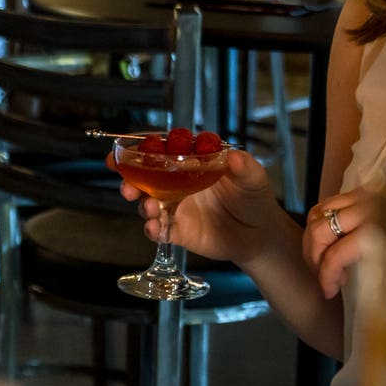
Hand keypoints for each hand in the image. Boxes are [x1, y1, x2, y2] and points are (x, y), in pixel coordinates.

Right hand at [123, 147, 280, 263]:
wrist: (258, 235)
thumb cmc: (253, 198)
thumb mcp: (253, 178)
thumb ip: (244, 166)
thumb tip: (235, 156)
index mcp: (191, 165)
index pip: (162, 152)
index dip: (142, 150)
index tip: (127, 150)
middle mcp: (177, 185)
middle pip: (145, 178)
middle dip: (130, 180)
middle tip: (128, 185)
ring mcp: (176, 208)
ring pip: (148, 204)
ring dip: (142, 205)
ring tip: (148, 208)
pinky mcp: (178, 231)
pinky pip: (159, 231)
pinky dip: (153, 230)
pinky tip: (155, 229)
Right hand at [298, 185, 381, 300]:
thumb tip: (380, 301)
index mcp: (383, 229)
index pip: (339, 254)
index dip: (327, 275)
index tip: (329, 291)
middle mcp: (369, 209)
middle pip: (321, 232)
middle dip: (314, 258)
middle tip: (322, 276)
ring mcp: (363, 196)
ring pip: (317, 215)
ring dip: (312, 241)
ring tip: (322, 260)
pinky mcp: (361, 190)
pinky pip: (327, 204)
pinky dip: (318, 223)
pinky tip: (329, 240)